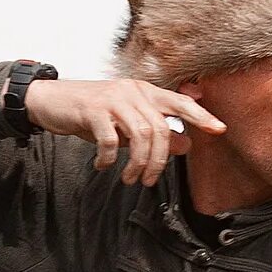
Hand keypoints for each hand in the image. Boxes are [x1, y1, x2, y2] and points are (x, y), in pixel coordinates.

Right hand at [22, 77, 225, 187]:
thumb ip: (156, 132)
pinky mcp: (93, 110)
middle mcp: (132, 91)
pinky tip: (103, 166)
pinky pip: (110, 140)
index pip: (180, 103)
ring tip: (130, 179)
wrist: (52, 100)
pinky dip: (109, 158)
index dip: (201, 116)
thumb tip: (187, 144)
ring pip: (140, 135)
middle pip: (160, 128)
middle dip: (159, 160)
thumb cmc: (92, 113)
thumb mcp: (127, 123)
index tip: (219, 130)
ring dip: (137, 163)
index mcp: (145, 91)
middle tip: (149, 180)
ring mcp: (113, 99)